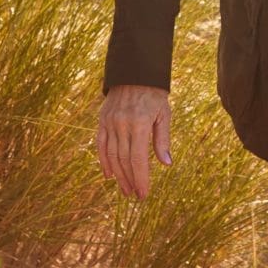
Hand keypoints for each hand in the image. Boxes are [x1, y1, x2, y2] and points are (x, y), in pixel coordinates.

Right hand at [95, 84, 172, 199]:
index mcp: (139, 123)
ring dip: (118, 175)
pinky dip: (104, 161)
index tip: (144, 193)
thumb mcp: (164, 114)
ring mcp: (109, 122)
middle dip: (130, 180)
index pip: (138, 158)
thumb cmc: (154, 95)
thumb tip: (167, 164)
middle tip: (135, 195)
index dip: (141, 178)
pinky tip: (109, 175)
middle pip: (124, 160)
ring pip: (111, 155)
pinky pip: (101, 145)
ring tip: (125, 189)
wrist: (134, 72)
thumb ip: (162, 139)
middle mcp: (122, 124)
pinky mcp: (102, 120)